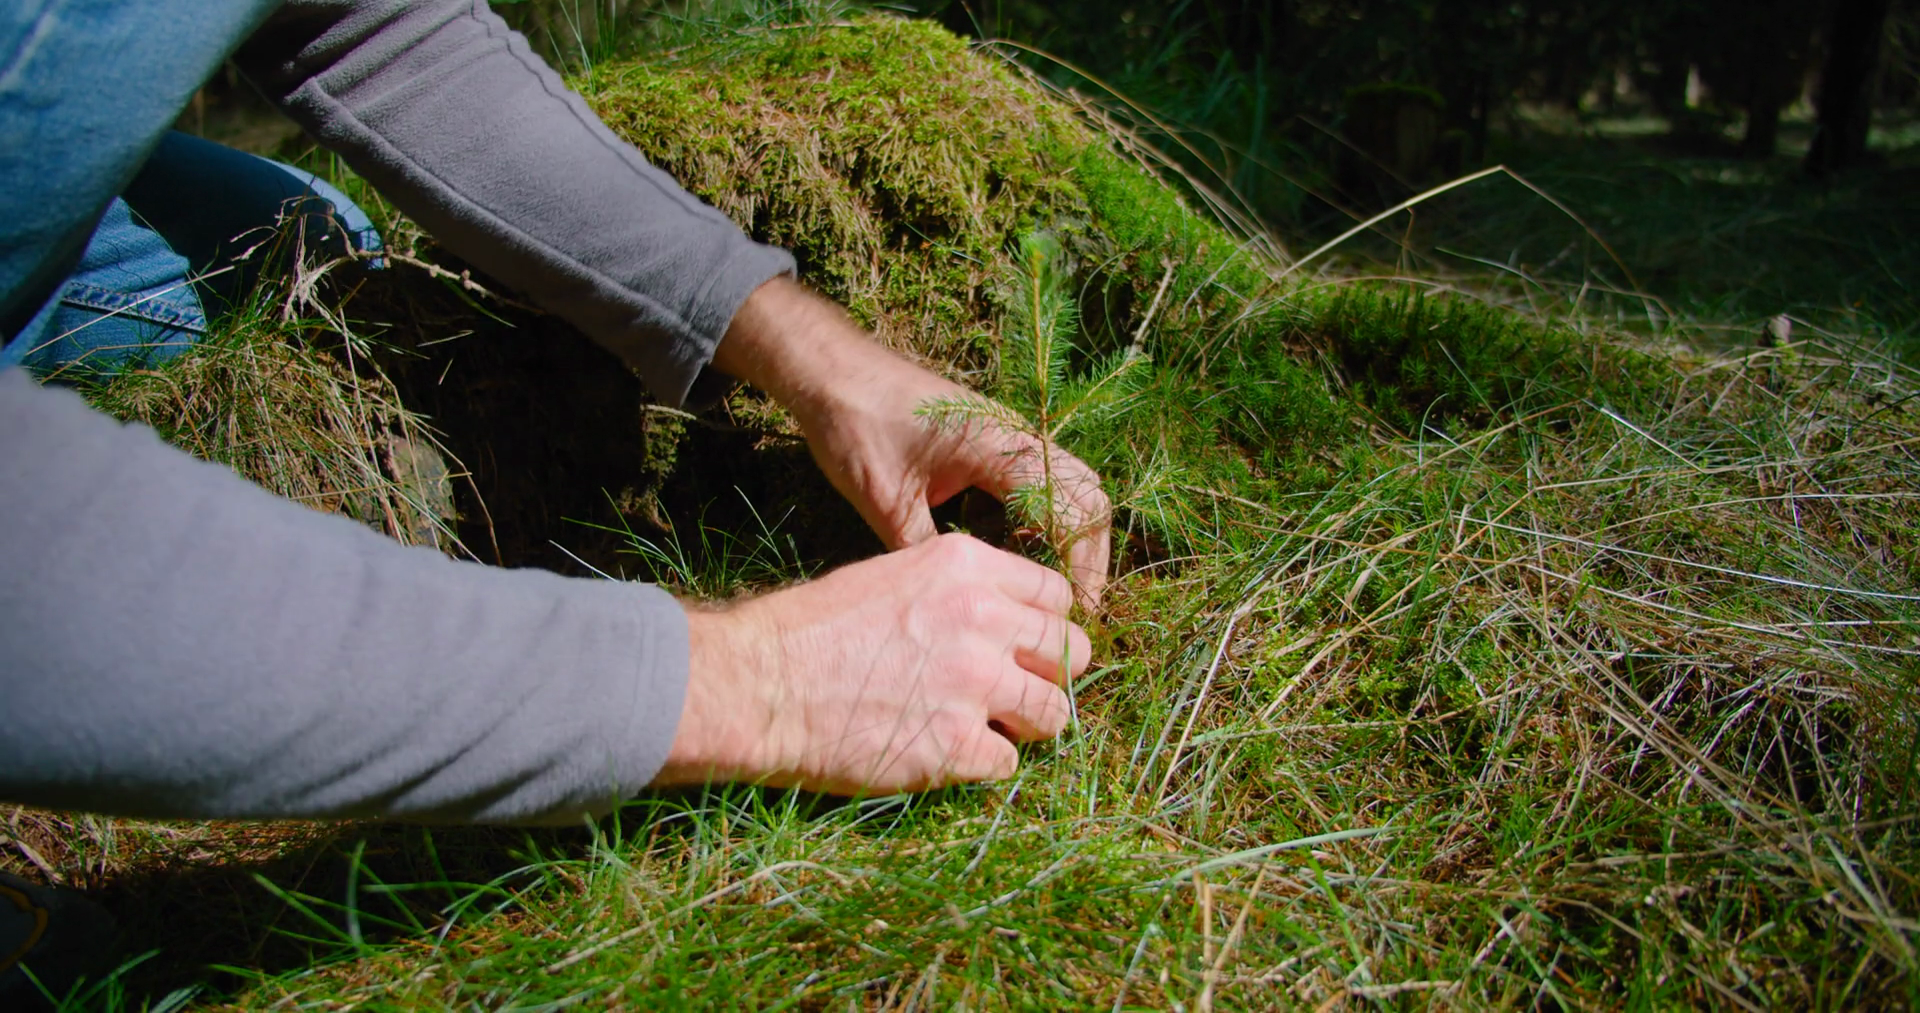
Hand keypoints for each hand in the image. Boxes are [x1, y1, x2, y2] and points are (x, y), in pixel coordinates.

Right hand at [654, 534, 1091, 791]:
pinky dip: (984, 766)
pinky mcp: (957, 746)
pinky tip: (947, 756)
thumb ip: (958, 593)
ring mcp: (975, 685)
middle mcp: (983, 619)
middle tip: (1016, 693)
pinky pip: (1009, 764)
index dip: (1045, 627)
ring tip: (991, 730)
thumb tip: (1003, 626)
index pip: (1056, 597)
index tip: (1025, 648)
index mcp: (967, 567)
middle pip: (1072, 653)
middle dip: (1049, 676)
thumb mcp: (892, 577)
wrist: (760, 684)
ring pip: (1054, 713)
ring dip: (1027, 725)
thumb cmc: (811, 629)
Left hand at [712, 278, 1110, 607]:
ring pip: (1071, 482)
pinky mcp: (993, 436)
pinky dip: (1049, 513)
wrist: (832, 371)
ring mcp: (1008, 433)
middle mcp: (1016, 435)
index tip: (1077, 609)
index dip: (1082, 563)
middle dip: (1090, 551)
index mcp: (998, 446)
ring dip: (1074, 530)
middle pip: (1088, 493)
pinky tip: (1022, 547)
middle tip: (1077, 604)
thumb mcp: (885, 499)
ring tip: (1055, 583)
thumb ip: (925, 549)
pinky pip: (1042, 475)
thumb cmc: (855, 425)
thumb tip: (954, 606)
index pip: (1070, 507)